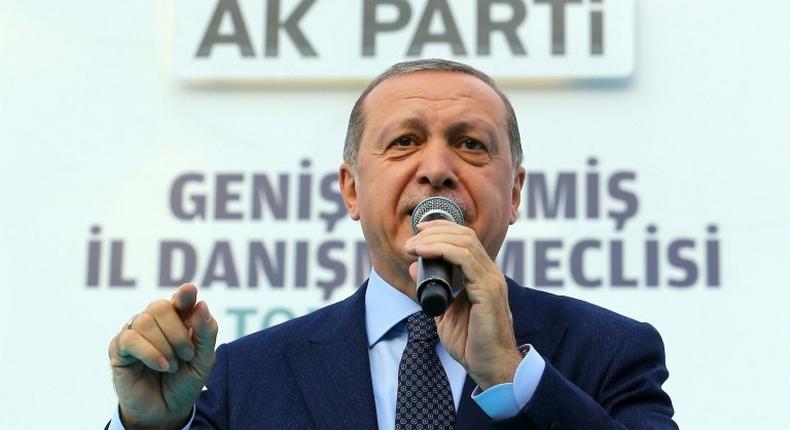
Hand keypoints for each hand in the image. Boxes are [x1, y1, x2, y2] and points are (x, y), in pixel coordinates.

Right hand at [108, 283, 217, 429]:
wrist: (166, 411)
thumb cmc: (185, 382)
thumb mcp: (203, 361)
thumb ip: (206, 334)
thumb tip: (201, 304)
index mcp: (178, 319)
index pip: (181, 299)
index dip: (184, 294)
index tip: (189, 292)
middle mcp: (155, 322)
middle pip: (161, 307)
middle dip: (178, 332)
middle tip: (187, 355)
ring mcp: (135, 333)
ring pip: (145, 321)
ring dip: (165, 346)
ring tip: (172, 367)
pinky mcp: (119, 349)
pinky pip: (130, 339)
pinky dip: (150, 352)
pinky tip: (161, 366)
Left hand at [405, 220, 522, 389]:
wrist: (489, 366)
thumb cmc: (471, 343)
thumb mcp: (443, 311)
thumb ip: (432, 288)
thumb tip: (414, 267)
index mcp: (482, 275)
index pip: (465, 239)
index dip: (441, 230)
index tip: (417, 233)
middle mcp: (489, 273)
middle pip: (464, 235)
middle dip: (434, 231)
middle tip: (410, 241)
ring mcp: (491, 279)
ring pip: (464, 242)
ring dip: (433, 239)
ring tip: (412, 246)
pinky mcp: (488, 290)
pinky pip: (465, 259)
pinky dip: (442, 250)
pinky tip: (424, 251)